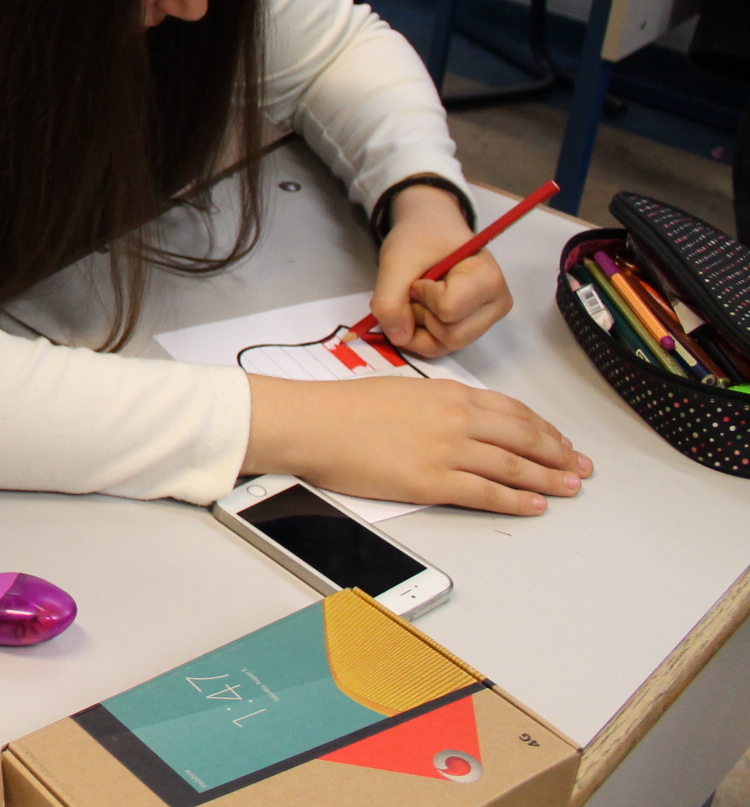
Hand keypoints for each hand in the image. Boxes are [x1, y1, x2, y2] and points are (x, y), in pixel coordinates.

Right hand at [245, 374, 591, 515]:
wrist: (315, 423)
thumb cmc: (345, 407)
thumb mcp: (402, 391)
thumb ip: (439, 405)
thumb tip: (463, 421)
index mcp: (449, 394)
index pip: (512, 411)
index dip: (543, 429)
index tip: (561, 441)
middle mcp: (457, 419)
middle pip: (523, 438)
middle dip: (558, 454)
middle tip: (580, 466)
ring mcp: (447, 450)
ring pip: (513, 466)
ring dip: (547, 478)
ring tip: (569, 488)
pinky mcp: (433, 481)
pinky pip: (486, 493)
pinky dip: (516, 499)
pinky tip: (534, 504)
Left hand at [371, 186, 510, 356]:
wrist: (429, 230)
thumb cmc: (421, 238)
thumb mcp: (396, 261)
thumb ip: (390, 300)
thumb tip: (399, 338)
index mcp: (489, 279)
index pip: (449, 309)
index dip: (423, 296)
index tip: (421, 276)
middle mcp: (496, 305)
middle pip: (451, 335)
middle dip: (420, 315)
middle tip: (415, 288)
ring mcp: (485, 321)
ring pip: (445, 345)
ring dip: (418, 326)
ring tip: (418, 296)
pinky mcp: (470, 330)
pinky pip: (441, 348)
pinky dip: (420, 335)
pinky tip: (419, 310)